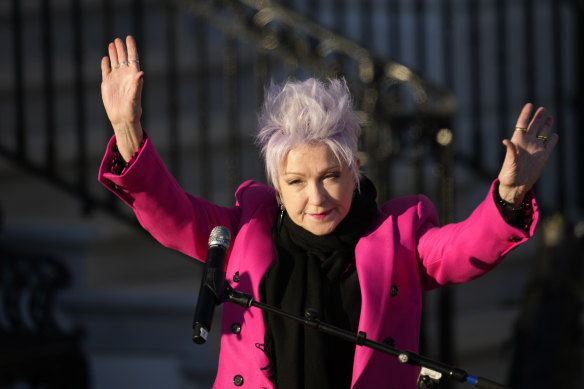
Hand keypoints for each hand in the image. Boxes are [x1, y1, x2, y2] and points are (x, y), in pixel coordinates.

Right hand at [101, 35, 143, 160]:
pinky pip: (106, 71)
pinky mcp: (107, 84)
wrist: (122, 119)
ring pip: (114, 62)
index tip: (129, 37)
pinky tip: (105, 58)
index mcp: (133, 76)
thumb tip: (140, 72)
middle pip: (123, 58)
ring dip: (113, 53)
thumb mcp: (135, 97)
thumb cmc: (132, 110)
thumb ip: (137, 85)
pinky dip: (105, 64)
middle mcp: (125, 76)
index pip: (132, 58)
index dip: (131, 47)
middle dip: (121, 48)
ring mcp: (116, 79)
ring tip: (112, 43)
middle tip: (119, 39)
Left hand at [497, 103, 558, 205]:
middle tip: (542, 108)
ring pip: (542, 133)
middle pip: (533, 126)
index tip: (529, 104)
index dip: (526, 114)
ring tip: (549, 116)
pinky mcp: (543, 156)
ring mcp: (536, 149)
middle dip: (537, 117)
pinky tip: (554, 135)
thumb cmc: (509, 175)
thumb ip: (510, 151)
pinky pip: (549, 145)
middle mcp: (527, 143)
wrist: (516, 186)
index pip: (522, 124)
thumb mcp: (509, 163)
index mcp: (518, 141)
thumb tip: (505, 140)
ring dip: (546, 125)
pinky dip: (552, 139)